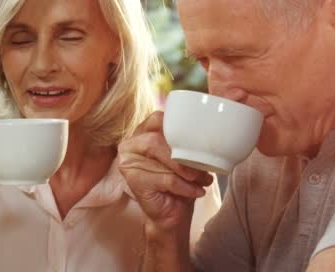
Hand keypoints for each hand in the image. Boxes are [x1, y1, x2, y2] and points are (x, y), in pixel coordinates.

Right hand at [118, 111, 212, 234]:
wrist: (172, 215)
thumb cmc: (179, 182)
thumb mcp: (184, 157)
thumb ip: (185, 142)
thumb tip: (206, 133)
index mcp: (141, 134)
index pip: (157, 119)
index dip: (177, 128)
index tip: (196, 143)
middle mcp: (130, 145)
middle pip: (157, 139)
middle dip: (184, 155)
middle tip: (202, 169)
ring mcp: (128, 163)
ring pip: (162, 159)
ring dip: (188, 172)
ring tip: (202, 181)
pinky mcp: (134, 181)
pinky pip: (166, 179)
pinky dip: (185, 187)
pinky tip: (196, 192)